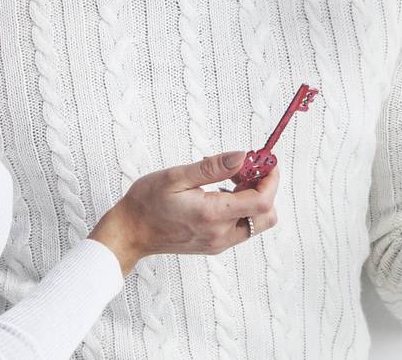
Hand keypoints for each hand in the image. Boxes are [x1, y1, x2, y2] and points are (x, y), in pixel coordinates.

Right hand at [87, 152, 282, 277]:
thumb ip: (212, 167)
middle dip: (264, 188)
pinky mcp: (214, 245)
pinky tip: (220, 192)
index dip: (271, 179)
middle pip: (266, 216)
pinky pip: (241, 228)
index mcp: (212, 215)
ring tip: (229, 178)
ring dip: (253, 198)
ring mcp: (218, 243)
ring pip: (256, 223)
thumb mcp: (176, 176)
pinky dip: (241, 208)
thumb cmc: (147, 202)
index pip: (262, 201)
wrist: (130, 233)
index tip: (265, 161)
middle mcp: (220, 234)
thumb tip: (242, 156)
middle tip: (245, 169)